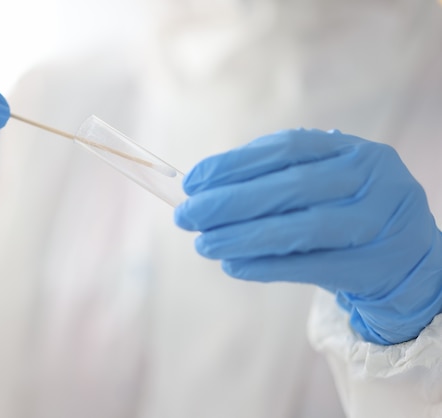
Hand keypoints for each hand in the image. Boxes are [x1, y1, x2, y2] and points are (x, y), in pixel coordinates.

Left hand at [174, 128, 441, 344]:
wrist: (410, 261)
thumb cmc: (350, 212)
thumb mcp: (327, 182)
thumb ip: (277, 177)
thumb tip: (206, 187)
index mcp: (353, 151)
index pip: (286, 148)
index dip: (235, 164)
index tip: (193, 181)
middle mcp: (371, 180)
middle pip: (290, 187)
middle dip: (230, 202)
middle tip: (186, 216)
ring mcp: (377, 223)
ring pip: (300, 229)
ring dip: (242, 237)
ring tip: (203, 244)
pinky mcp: (373, 266)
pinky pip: (311, 267)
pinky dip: (266, 266)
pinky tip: (233, 265)